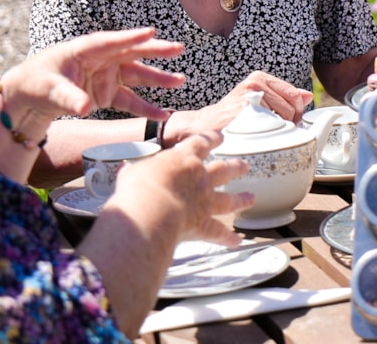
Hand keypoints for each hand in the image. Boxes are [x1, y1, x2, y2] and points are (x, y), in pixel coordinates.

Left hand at [3, 27, 184, 126]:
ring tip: (179, 81)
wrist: (29, 99)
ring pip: (137, 76)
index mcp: (85, 50)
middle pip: (132, 53)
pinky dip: (146, 108)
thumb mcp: (49, 90)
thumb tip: (87, 108)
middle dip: (155, 51)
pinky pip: (131, 101)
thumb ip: (69, 97)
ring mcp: (107, 76)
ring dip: (158, 79)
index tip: (150, 32)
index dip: (130, 37)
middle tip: (177, 48)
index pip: (110, 42)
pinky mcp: (108, 94)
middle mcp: (101, 60)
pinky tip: (162, 115)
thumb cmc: (35, 84)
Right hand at [112, 131, 252, 246]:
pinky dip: (227, 238)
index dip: (210, 139)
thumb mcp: (131, 175)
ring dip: (241, 198)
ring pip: (228, 198)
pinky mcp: (203, 222)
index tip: (219, 136)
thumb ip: (132, 172)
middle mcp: (199, 177)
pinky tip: (236, 241)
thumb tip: (126, 169)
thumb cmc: (137, 190)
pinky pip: (218, 232)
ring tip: (251, 198)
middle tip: (244, 165)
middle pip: (223, 169)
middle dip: (235, 166)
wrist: (150, 210)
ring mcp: (204, 200)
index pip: (200, 143)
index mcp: (181, 159)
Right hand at [163, 71, 311, 144]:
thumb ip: (283, 96)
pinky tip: (258, 136)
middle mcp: (255, 83)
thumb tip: (308, 96)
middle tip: (277, 131)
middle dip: (292, 122)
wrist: (204, 126)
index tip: (289, 122)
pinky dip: (271, 134)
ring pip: (286, 117)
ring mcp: (250, 96)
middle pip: (293, 107)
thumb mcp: (258, 99)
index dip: (298, 112)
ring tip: (265, 133)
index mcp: (260, 78)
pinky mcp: (245, 111)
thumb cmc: (233, 116)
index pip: (295, 95)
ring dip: (282, 130)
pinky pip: (273, 125)